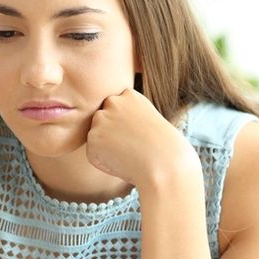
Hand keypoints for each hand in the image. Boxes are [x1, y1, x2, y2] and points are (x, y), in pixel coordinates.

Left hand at [85, 88, 199, 189]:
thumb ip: (128, 118)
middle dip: (113, 135)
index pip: (116, 111)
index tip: (140, 135)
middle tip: (134, 146)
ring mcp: (101, 119)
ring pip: (96, 138)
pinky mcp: (93, 137)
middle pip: (103, 122)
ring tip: (130, 154)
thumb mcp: (149, 122)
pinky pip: (93, 155)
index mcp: (129, 95)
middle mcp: (113, 102)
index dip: (126, 128)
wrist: (165, 163)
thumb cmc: (165, 148)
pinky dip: (104, 163)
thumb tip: (112, 128)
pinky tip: (123, 162)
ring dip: (107, 149)